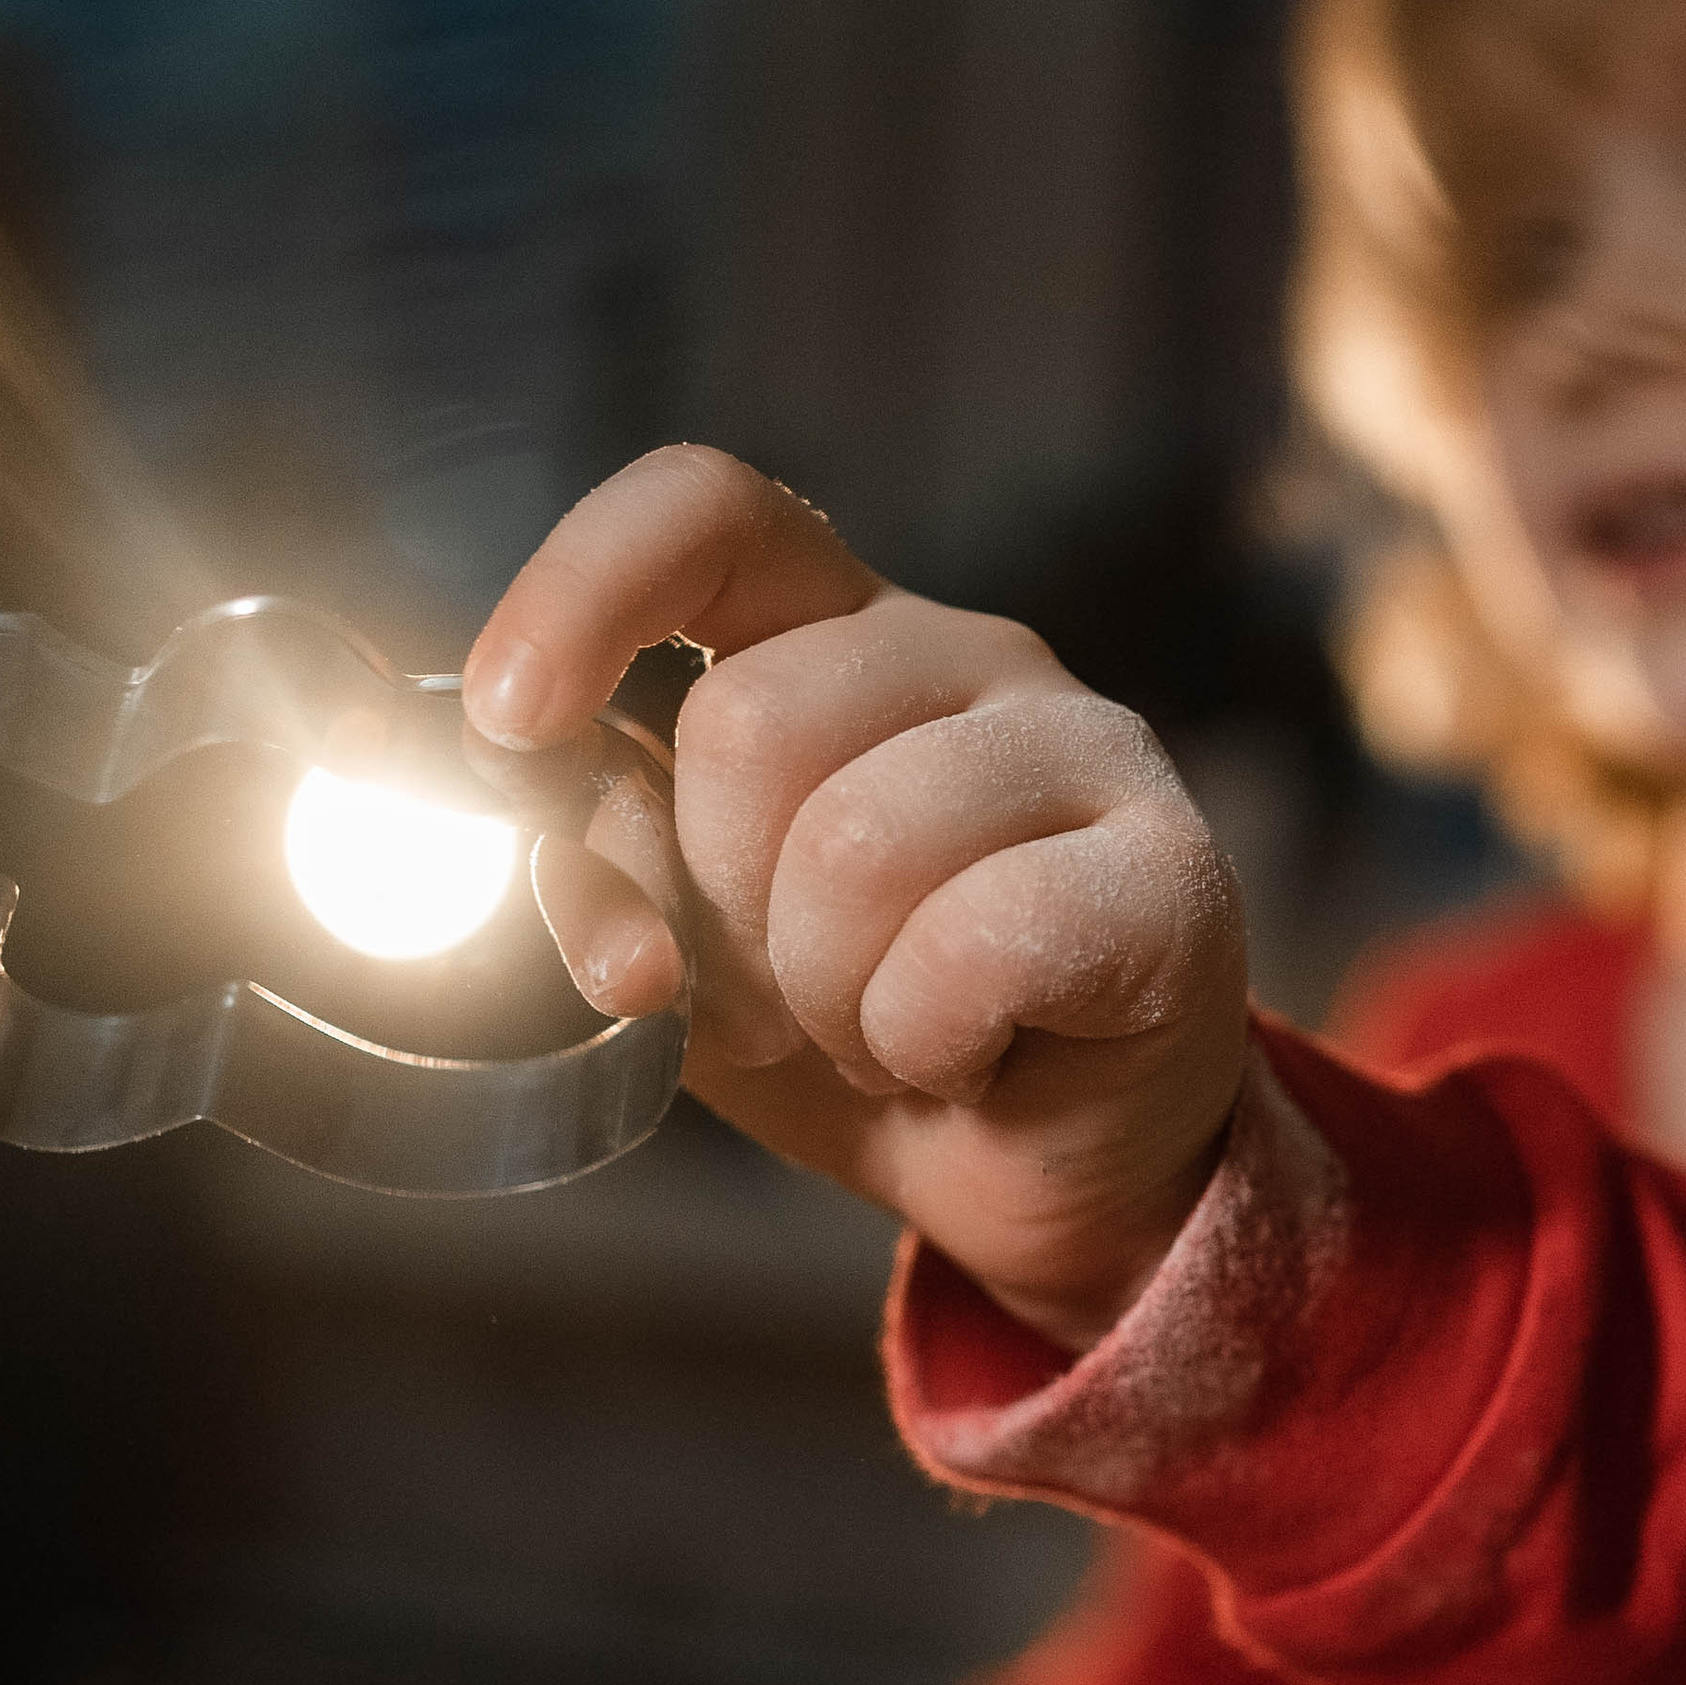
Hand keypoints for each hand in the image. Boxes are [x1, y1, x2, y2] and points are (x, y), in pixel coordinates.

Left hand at [462, 448, 1248, 1347]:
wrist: (1046, 1174)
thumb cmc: (863, 1033)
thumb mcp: (688, 953)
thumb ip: (606, 870)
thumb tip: (548, 846)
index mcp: (834, 634)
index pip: (707, 510)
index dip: (586, 590)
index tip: (513, 721)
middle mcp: (968, 653)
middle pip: (750, 720)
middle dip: (722, 906)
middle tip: (782, 994)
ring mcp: (1089, 746)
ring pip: (856, 845)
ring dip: (825, 999)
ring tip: (882, 1031)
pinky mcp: (1173, 871)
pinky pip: (973, 948)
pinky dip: (923, 1042)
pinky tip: (966, 1056)